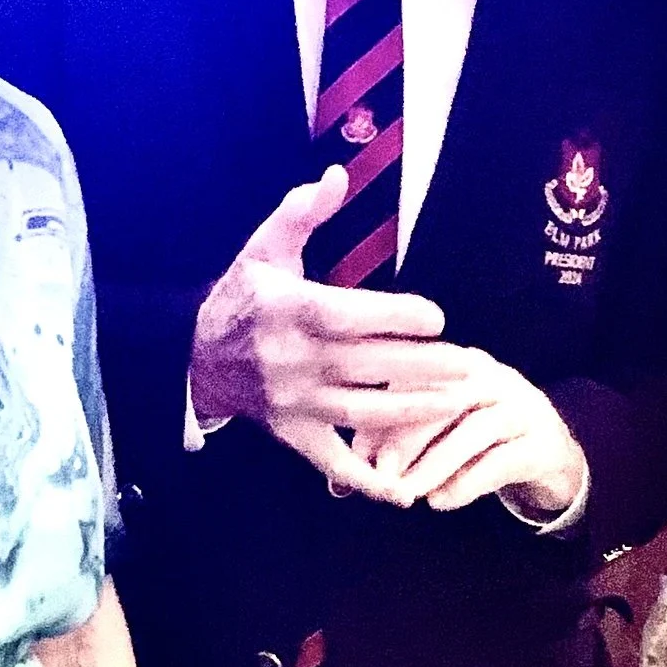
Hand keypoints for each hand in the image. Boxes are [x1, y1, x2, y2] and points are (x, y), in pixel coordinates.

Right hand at [190, 167, 470, 499]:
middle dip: (424, 367)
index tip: (437, 318)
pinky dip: (368, 482)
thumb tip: (338, 175)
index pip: (351, 316)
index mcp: (292, 311)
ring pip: (364, 412)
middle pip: (369, 366)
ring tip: (459, 404)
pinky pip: (333, 464)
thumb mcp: (264, 248)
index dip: (397, 317)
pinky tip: (408, 492)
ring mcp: (297, 403)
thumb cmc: (243, 297)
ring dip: (414, 412)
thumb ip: (302, 212)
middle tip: (471, 364)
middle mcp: (296, 361)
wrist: (195, 356)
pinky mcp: (295, 435)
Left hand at [363, 347, 587, 518]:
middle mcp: (493, 378)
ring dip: (435, 464)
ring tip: (408, 494)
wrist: (549, 452)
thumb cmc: (478, 440)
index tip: (356, 451)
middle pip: (444, 400)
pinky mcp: (542, 445)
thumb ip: (392, 449)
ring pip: (475, 431)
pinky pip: (501, 462)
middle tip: (381, 474)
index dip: (383, 414)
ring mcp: (522, 410)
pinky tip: (441, 503)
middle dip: (406, 439)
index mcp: (458, 365)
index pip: (416, 379)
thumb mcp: (435, 437)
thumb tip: (339, 483)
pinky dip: (468, 484)